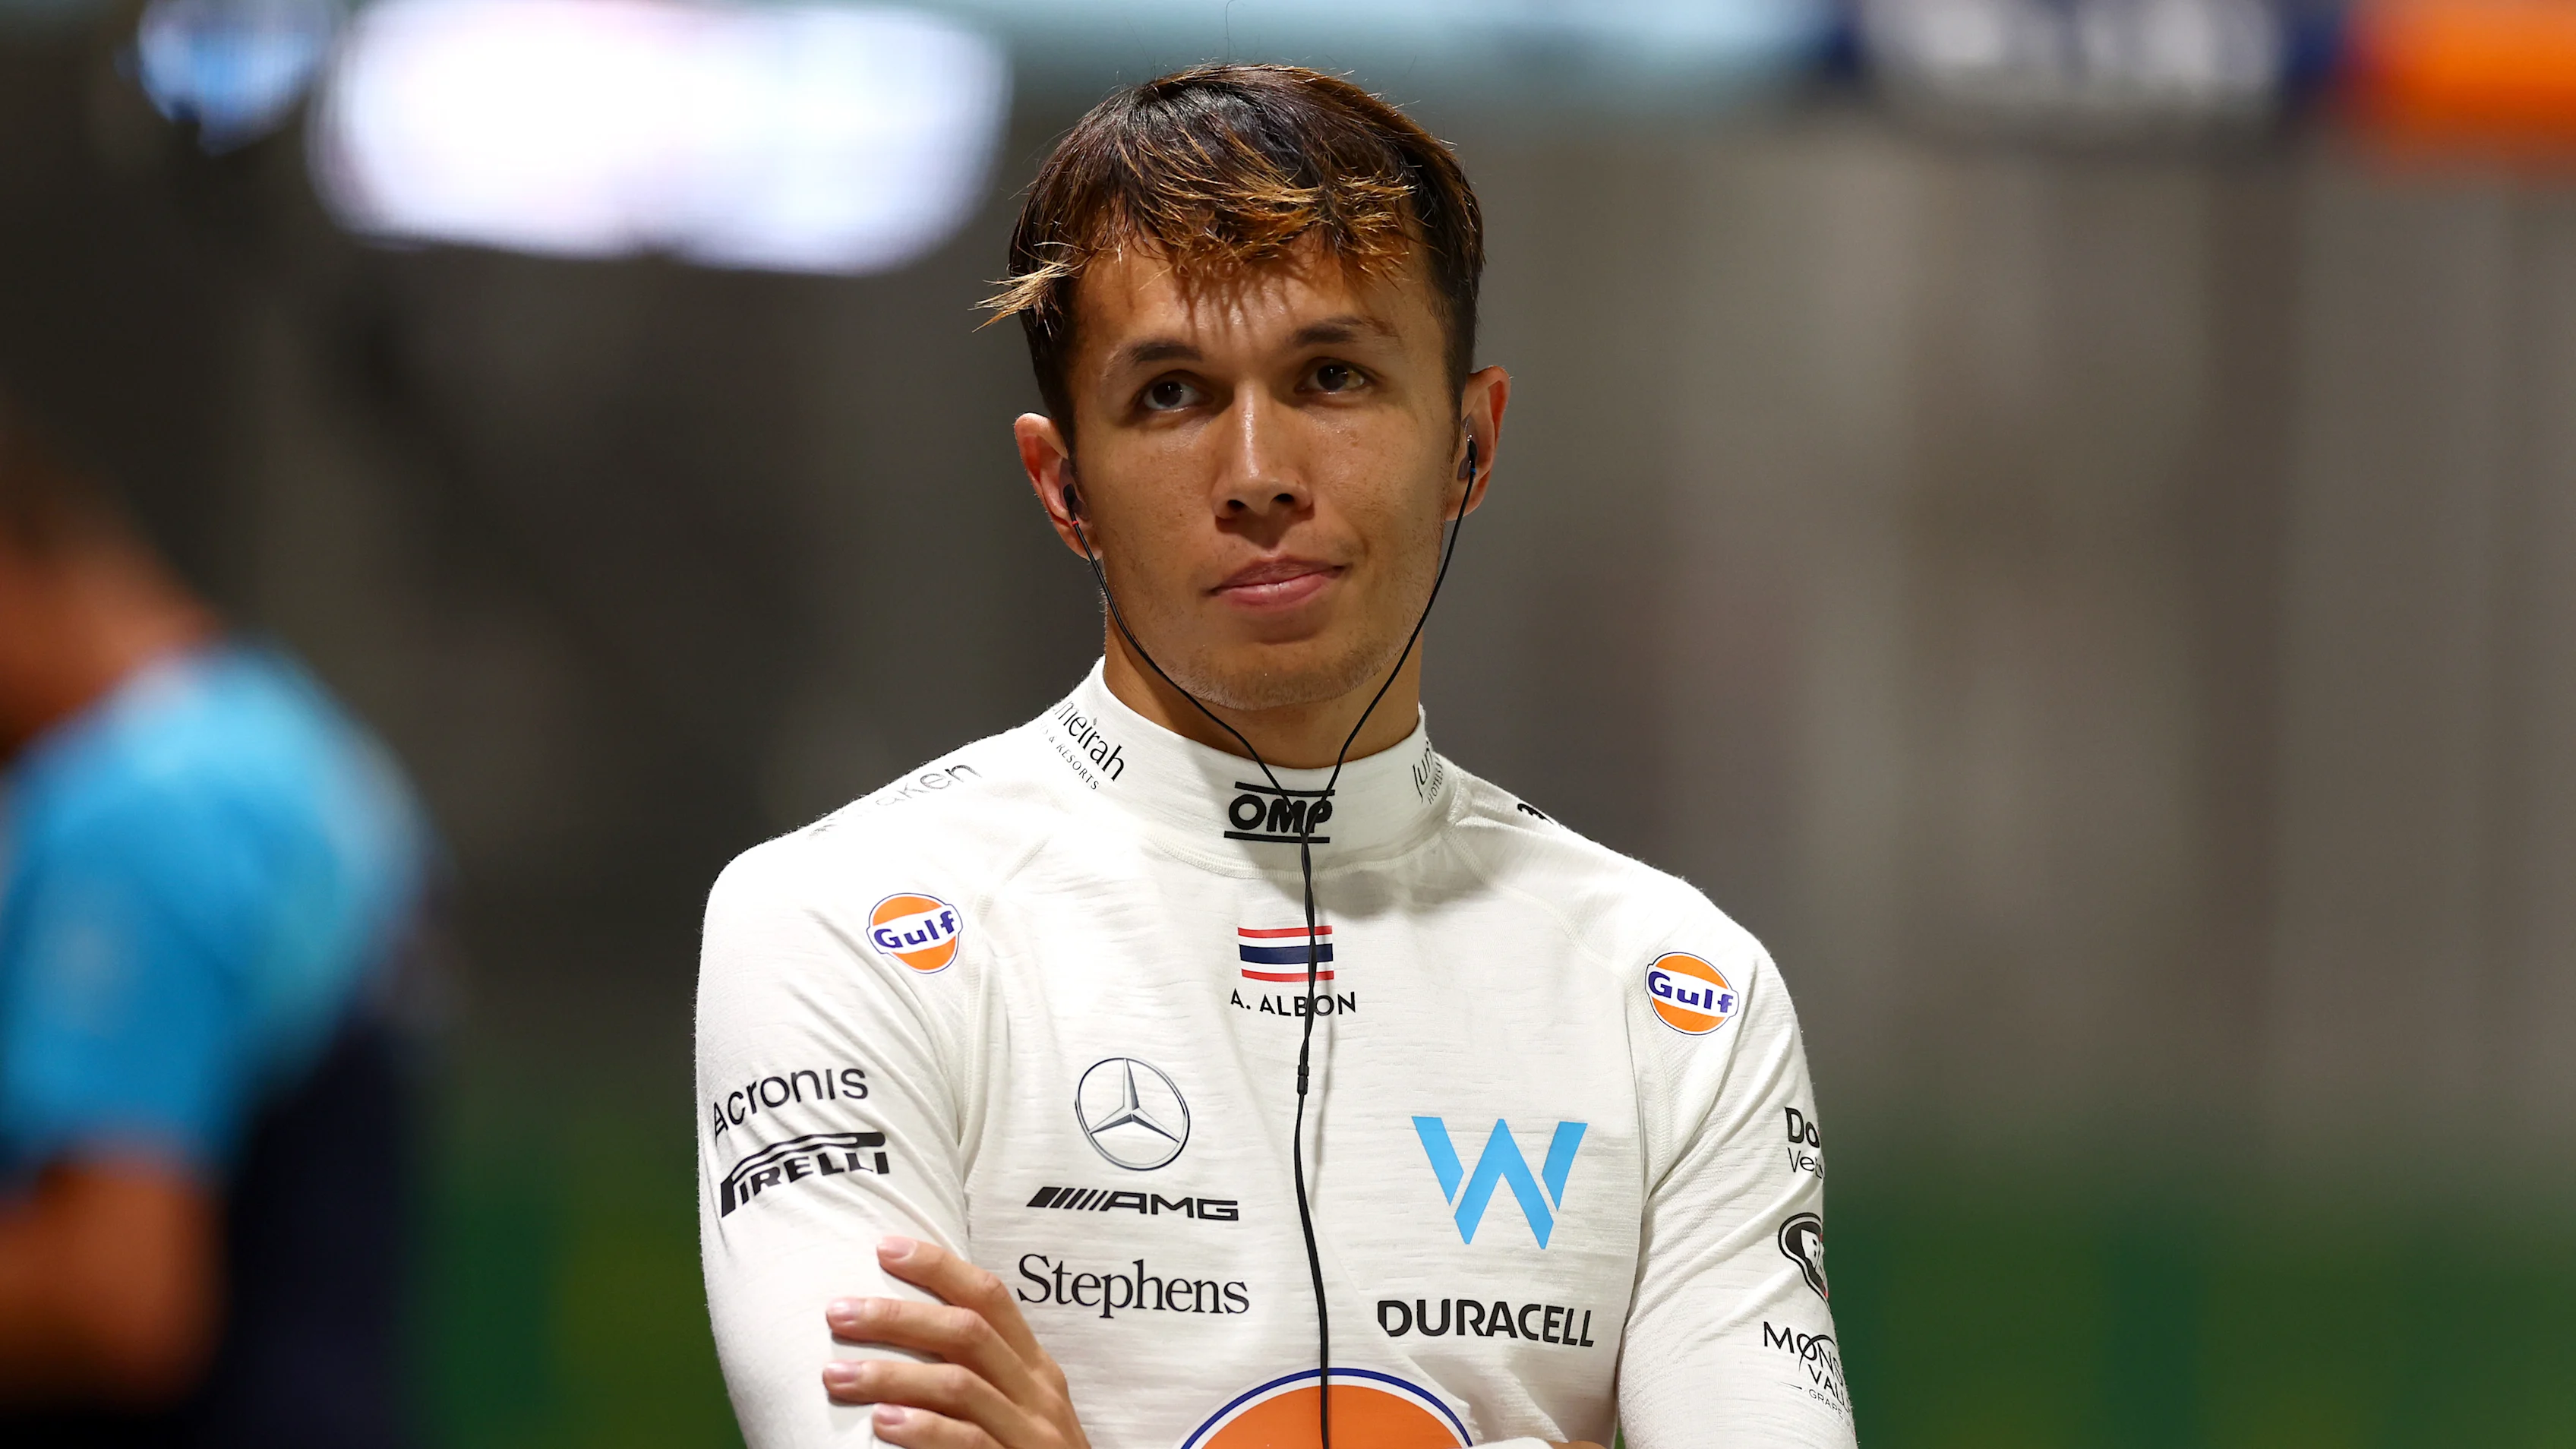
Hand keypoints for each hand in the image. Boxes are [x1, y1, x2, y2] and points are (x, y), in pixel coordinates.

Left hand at [822, 1236, 1089, 1448]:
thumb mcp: (1020, 1407)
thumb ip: (982, 1373)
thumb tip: (908, 1332)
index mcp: (1035, 1366)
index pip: (990, 1297)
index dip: (939, 1267)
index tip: (885, 1247)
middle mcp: (1037, 1391)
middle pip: (967, 1332)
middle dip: (897, 1317)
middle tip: (838, 1313)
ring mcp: (1030, 1432)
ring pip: (959, 1384)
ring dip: (890, 1375)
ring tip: (837, 1375)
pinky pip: (968, 1441)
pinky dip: (923, 1429)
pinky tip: (882, 1423)